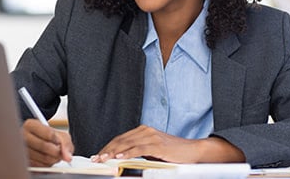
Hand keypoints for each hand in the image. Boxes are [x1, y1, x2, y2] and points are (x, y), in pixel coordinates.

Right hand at [22, 119, 73, 166]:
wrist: (36, 142)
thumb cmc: (47, 137)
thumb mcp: (58, 134)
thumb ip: (66, 142)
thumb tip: (68, 157)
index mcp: (30, 125)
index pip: (49, 134)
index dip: (58, 140)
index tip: (59, 142)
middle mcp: (23, 137)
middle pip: (44, 146)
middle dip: (57, 151)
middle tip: (59, 151)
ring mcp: (21, 150)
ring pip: (43, 159)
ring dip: (54, 159)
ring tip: (53, 155)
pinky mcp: (24, 162)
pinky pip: (40, 167)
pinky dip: (48, 165)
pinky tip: (47, 160)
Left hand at [90, 125, 244, 163]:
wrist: (193, 151)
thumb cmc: (173, 153)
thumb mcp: (152, 151)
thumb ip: (138, 151)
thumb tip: (122, 158)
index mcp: (143, 131)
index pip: (120, 138)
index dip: (107, 147)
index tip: (98, 155)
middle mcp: (145, 131)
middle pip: (120, 140)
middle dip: (106, 150)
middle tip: (96, 158)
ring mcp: (151, 137)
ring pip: (127, 144)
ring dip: (113, 152)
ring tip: (103, 159)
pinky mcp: (157, 145)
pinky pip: (139, 149)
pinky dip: (128, 153)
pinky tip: (119, 156)